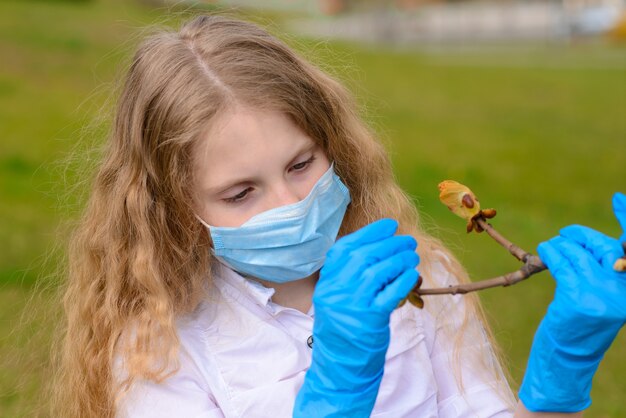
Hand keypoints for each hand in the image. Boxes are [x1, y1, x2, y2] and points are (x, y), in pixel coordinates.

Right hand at [293, 218, 418, 416]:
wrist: (340, 363)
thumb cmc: (344, 325)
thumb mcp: (337, 295)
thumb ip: (350, 273)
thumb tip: (380, 245)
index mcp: (327, 280)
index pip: (347, 247)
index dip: (370, 232)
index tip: (390, 225)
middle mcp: (336, 288)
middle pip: (364, 255)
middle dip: (390, 243)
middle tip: (408, 241)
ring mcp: (352, 303)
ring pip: (378, 270)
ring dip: (400, 259)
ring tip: (412, 257)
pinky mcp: (369, 318)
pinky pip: (390, 293)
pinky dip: (403, 280)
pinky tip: (412, 275)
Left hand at [519, 192, 625, 411]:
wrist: (568, 360)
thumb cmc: (582, 326)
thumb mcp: (602, 298)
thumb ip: (602, 270)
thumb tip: (584, 241)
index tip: (618, 199)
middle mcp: (622, 291)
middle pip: (601, 245)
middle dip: (578, 236)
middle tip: (565, 237)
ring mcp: (601, 294)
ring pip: (576, 251)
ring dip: (559, 245)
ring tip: (552, 250)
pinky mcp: (576, 298)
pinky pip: (561, 262)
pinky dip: (551, 252)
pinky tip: (546, 253)